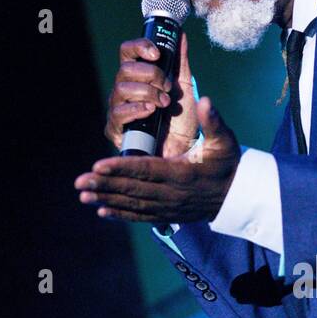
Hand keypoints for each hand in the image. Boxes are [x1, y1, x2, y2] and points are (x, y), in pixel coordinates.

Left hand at [76, 40, 240, 222]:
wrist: (236, 196)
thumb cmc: (228, 164)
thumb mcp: (226, 142)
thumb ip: (214, 122)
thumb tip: (205, 101)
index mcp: (182, 174)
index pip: (146, 170)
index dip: (121, 168)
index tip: (98, 165)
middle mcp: (172, 194)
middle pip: (133, 189)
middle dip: (105, 185)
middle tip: (79, 181)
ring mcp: (168, 207)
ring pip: (133, 204)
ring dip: (106, 199)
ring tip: (83, 195)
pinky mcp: (166, 214)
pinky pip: (140, 216)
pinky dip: (120, 214)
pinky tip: (101, 211)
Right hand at [104, 30, 199, 157]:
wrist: (185, 149)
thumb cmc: (181, 119)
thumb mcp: (184, 87)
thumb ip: (180, 61)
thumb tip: (181, 34)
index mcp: (138, 76)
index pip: (127, 52)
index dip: (139, 47)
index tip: (157, 53)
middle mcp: (124, 89)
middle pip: (125, 69)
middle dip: (150, 75)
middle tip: (167, 87)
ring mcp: (118, 109)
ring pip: (121, 89)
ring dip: (146, 93)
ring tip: (163, 104)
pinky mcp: (116, 130)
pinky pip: (117, 114)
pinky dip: (135, 110)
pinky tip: (150, 112)